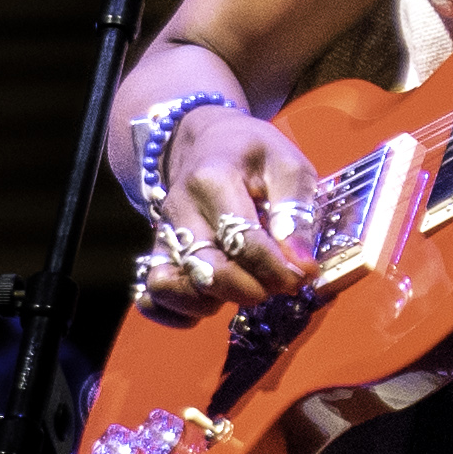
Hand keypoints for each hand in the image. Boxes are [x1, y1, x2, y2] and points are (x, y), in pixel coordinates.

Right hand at [142, 99, 323, 311]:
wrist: (208, 141)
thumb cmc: (254, 154)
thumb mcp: (287, 165)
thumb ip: (296, 214)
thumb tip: (301, 265)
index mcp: (214, 179)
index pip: (243, 239)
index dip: (277, 268)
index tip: (302, 275)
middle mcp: (181, 209)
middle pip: (205, 269)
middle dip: (248, 290)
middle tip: (274, 286)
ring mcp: (164, 233)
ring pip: (168, 286)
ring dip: (208, 303)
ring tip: (240, 290)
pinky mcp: (157, 253)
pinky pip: (150, 296)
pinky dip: (176, 312)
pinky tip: (209, 304)